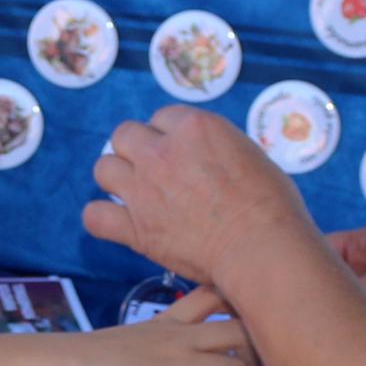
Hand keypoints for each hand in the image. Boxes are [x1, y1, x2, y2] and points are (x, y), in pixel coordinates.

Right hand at [59, 288, 252, 365]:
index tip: (233, 338)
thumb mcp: (127, 339)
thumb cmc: (82, 358)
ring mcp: (180, 363)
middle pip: (244, 332)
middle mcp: (182, 338)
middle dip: (251, 360)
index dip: (237, 312)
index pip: (216, 296)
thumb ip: (150, 347)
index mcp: (170, 323)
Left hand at [83, 104, 303, 286]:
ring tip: (134, 193)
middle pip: (125, 134)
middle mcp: (162, 153)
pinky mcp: (135, 228)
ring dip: (116, 177)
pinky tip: (117, 222)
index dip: (169, 136)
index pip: (162, 117)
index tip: (180, 153)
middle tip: (154, 171)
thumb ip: (215, 149)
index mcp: (194, 128)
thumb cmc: (271, 205)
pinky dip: (102, 218)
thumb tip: (205, 157)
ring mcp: (143, 190)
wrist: (261, 248)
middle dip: (137, 149)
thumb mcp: (249, 155)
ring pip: (103, 167)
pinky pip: (94, 216)